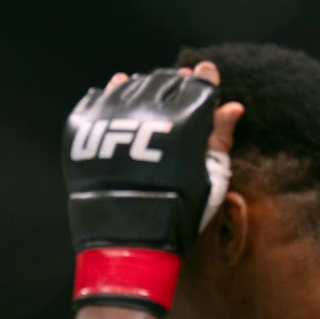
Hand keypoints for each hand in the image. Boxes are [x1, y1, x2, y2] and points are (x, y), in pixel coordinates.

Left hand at [62, 62, 239, 314]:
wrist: (128, 242)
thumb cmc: (178, 212)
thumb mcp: (211, 178)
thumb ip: (220, 138)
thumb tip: (233, 106)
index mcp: (188, 120)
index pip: (200, 84)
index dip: (204, 79)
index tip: (204, 76)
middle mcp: (150, 111)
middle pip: (163, 81)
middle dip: (173, 83)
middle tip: (176, 89)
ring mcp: (113, 117)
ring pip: (130, 85)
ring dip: (142, 87)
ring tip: (147, 98)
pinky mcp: (85, 129)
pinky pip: (96, 99)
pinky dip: (107, 95)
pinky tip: (116, 98)